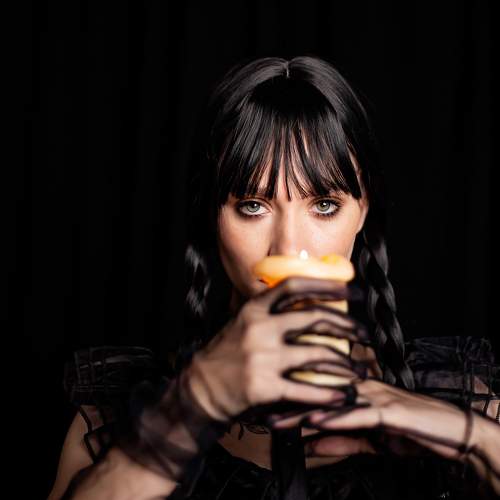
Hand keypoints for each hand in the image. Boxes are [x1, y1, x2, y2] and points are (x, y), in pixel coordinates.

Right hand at [186, 276, 369, 422]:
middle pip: (313, 318)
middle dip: (347, 325)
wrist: (201, 388)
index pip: (294, 287)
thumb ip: (269, 312)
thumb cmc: (227, 355)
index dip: (325, 285)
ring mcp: (261, 357)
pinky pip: (306, 390)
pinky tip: (344, 395)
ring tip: (360, 370)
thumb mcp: (242, 324)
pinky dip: (329, 394)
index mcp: (254, 310)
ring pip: (316, 355)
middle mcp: (259, 329)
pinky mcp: (263, 387)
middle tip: (365, 333)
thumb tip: (304, 300)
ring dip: (345, 364)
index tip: (350, 289)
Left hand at [270, 376, 499, 484]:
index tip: (263, 402)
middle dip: (287, 400)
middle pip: (319, 389)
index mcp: (356, 388)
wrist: (452, 430)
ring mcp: (376, 396)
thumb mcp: (371, 439)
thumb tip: (311, 445)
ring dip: (303, 410)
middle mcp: (362, 386)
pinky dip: (336, 420)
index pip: (317, 387)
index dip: (289, 394)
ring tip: (276, 418)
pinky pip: (359, 415)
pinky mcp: (391, 412)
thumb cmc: (411, 430)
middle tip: (258, 408)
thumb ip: (342, 440)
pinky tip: (316, 423)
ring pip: (333, 400)